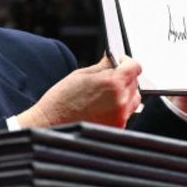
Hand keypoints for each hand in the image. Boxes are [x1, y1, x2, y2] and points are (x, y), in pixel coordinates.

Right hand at [17, 54, 142, 128]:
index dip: (127, 62)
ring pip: (133, 99)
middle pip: (135, 83)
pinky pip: (126, 113)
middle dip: (124, 78)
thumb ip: (102, 66)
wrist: (51, 124)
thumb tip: (113, 59)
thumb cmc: (61, 101)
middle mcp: (120, 100)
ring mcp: (120, 115)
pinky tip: (102, 107)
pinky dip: (119, 108)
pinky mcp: (117, 127)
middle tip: (108, 79)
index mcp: (112, 82)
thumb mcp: (80, 74)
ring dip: (124, 93)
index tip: (121, 62)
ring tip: (105, 95)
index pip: (135, 67)